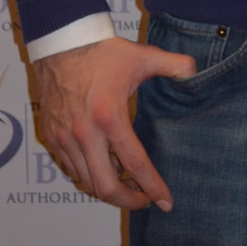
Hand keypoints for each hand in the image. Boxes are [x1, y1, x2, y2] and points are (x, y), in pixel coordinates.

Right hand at [34, 36, 195, 210]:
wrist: (61, 43)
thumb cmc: (103, 52)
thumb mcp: (142, 56)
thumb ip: (173, 65)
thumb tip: (195, 72)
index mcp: (110, 116)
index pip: (135, 164)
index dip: (153, 186)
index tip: (166, 203)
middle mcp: (84, 134)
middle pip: (105, 187)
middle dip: (128, 201)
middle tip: (145, 200)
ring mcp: (64, 138)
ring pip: (86, 182)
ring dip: (108, 189)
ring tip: (128, 183)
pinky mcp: (51, 137)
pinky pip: (71, 169)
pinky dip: (89, 176)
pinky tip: (105, 168)